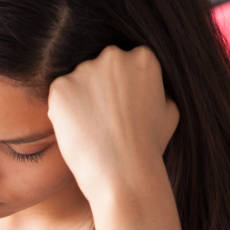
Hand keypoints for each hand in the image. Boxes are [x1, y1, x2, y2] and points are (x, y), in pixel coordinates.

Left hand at [47, 45, 178, 205]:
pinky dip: (63, 112)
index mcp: (143, 57)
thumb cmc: (149, 148)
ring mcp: (85, 69)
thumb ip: (158, 90)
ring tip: (92, 130)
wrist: (123, 173)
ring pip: (78, 82)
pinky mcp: (60, 87)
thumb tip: (152, 86)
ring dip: (81, 101)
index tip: (122, 110)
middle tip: (104, 121)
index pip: (126, 64)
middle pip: (100, 68)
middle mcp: (113, 56)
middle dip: (100, 89)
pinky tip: (78, 131)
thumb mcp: (169, 112)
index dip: (122, 89)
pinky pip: (59, 96)